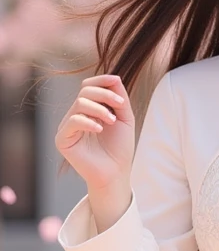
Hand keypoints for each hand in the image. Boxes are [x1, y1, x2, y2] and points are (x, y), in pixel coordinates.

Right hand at [55, 74, 134, 189]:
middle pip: (85, 92)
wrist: (116, 173)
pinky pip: (72, 121)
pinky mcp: (62, 139)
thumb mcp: (124, 118)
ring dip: (99, 108)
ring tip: (112, 121)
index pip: (88, 87)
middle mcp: (75, 116)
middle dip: (104, 95)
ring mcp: (67, 127)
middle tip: (120, 105)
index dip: (101, 80)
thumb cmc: (120, 148)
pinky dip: (88, 121)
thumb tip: (114, 77)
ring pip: (79, 104)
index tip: (116, 81)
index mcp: (88, 110)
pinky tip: (100, 129)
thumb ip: (119, 99)